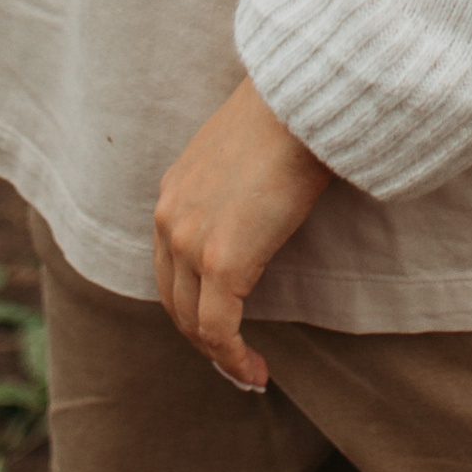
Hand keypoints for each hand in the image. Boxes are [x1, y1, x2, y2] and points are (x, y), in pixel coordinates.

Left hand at [151, 74, 334, 391]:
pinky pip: (219, 328)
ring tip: (249, 372)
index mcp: (174, 193)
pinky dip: (234, 358)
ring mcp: (190, 240)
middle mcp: (170, 219)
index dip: (193, 306)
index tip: (222, 327)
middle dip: (203, 339)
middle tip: (235, 360)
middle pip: (174, 301)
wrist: (301, 99)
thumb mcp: (246, 153)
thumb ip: (237, 188)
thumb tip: (262, 212)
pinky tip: (256, 372)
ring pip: (194, 322)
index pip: (170, 267)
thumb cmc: (290, 117)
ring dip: (220, 355)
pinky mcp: (222, 260)